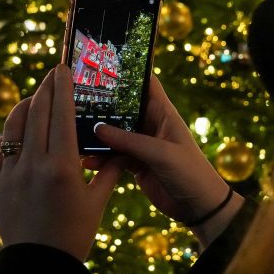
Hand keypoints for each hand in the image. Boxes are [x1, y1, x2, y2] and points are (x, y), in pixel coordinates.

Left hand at [0, 65, 121, 261]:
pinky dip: (9, 135)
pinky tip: (18, 132)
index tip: (64, 68)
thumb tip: (121, 148)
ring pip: (14, 126)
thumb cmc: (74, 235)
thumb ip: (108, 170)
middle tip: (53, 73)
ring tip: (36, 99)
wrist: (40, 266)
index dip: (62, 87)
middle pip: (37, 112)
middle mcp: (34, 165)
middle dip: (46, 88)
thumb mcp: (97, 202)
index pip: (62, 114)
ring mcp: (10, 173)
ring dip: (25, 107)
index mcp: (62, 167)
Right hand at [92, 76, 242, 247]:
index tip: (102, 66)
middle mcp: (151, 124)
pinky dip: (100, 158)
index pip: (145, 84)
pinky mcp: (136, 164)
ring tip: (74, 133)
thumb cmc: (189, 172)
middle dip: (102, 105)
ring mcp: (142, 144)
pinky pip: (114, 156)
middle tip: (75, 99)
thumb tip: (97, 128)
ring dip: (97, 135)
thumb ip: (128, 141)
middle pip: (123, 108)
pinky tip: (85, 162)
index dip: (127, 73)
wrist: (199, 207)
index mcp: (163, 113)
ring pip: (115, 133)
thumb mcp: (159, 154)